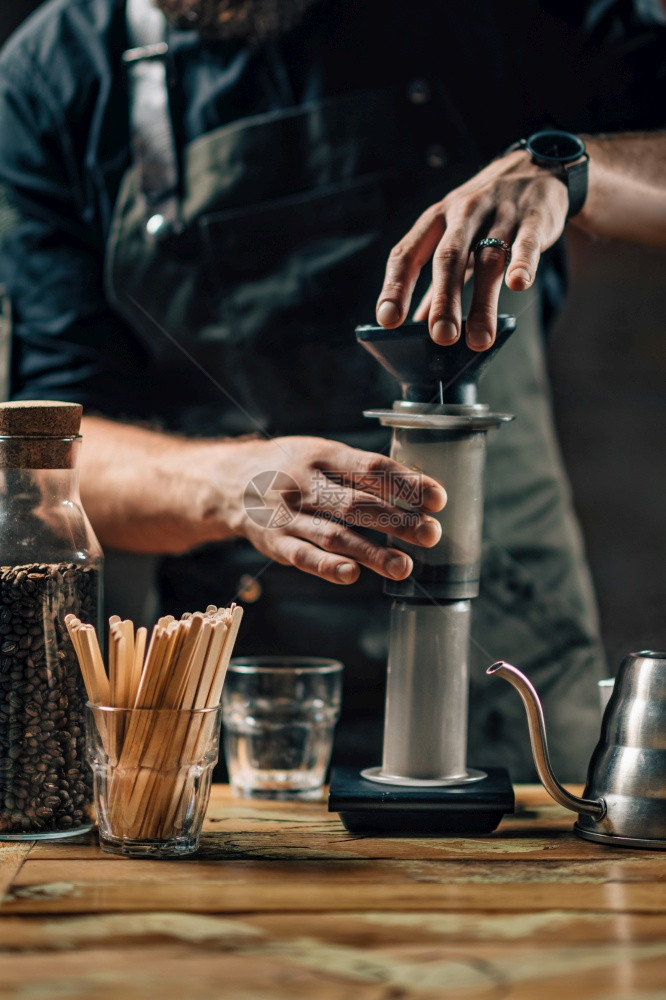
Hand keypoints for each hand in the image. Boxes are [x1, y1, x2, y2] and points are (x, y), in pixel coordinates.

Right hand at [202, 436, 445, 585]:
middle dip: (398, 521)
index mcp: (322, 455)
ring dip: (372, 552)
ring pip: (334, 534)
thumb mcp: (321, 453)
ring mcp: (287, 514)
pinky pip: (302, 556)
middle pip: (356, 503)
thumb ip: (360, 470)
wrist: (229, 482)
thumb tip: (417, 489)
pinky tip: (353, 575)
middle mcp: (304, 483)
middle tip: (431, 534)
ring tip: (404, 566)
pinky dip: (327, 567)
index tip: (438, 498)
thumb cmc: (291, 467)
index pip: (371, 467)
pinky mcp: (274, 543)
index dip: (407, 483)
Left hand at [376, 150, 568, 349]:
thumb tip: (414, 323)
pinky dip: (522, 262)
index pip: (408, 252)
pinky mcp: (535, 217)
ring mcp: (500, 213)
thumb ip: (435, 279)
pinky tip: (518, 285)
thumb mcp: (453, 234)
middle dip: (443, 300)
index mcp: (436, 218)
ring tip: (479, 339)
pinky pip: (527, 242)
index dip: (396, 286)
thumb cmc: (485, 213)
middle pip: (449, 258)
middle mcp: (464, 213)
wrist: (538, 167)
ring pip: (489, 259)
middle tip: (440, 336)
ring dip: (483, 302)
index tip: (388, 321)